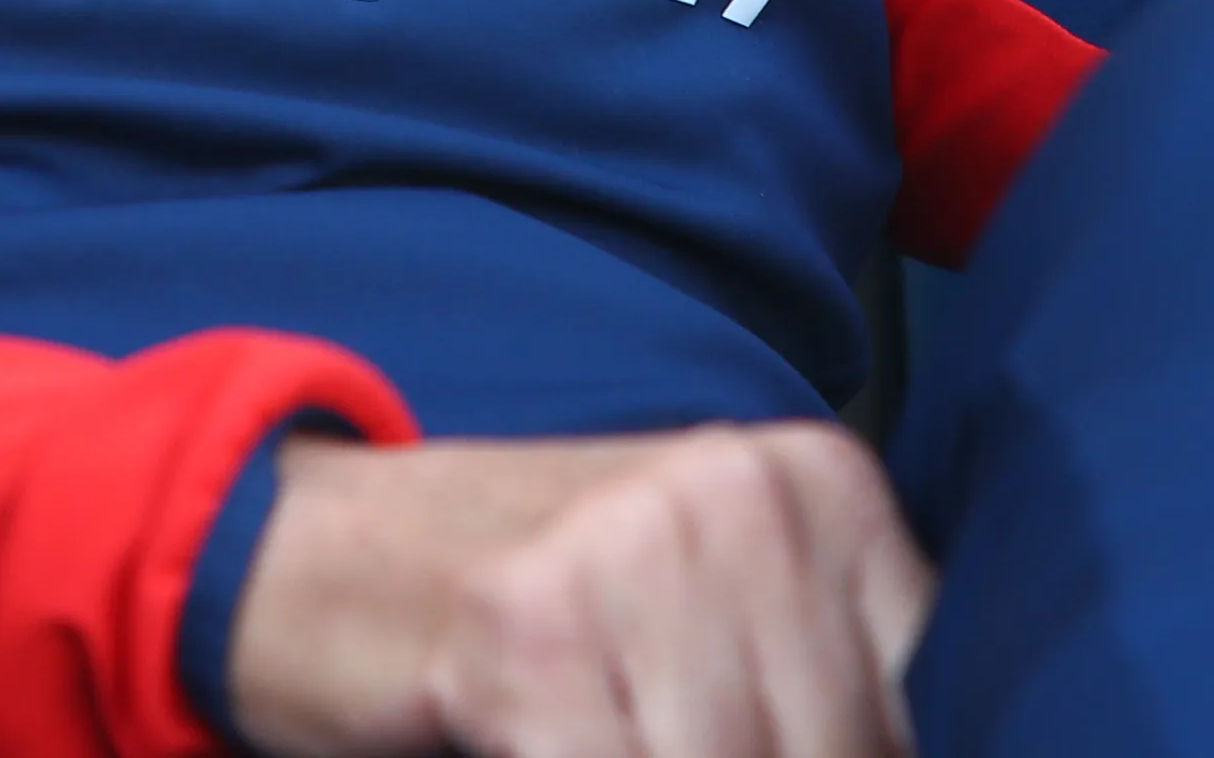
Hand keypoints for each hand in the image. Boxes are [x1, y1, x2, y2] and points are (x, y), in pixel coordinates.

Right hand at [225, 424, 930, 756]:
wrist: (301, 551)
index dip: (861, 756)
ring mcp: (635, 554)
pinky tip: (526, 748)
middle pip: (830, 754)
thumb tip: (906, 750)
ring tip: (589, 737)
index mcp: (817, 483)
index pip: (912, 708)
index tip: (761, 737)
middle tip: (643, 736)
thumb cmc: (528, 607)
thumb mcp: (709, 606)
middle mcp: (743, 495)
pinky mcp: (530, 638)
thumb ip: (818, 681)